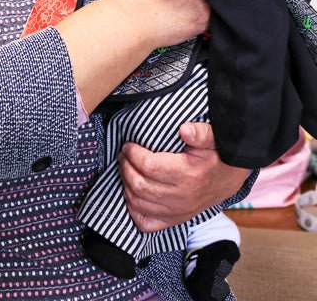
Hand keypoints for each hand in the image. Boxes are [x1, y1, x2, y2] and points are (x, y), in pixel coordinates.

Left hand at [119, 122, 248, 230]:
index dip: (133, 154)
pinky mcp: (174, 220)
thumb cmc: (217, 156)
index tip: (129, 145)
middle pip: (140, 185)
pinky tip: (131, 193)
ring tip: (125, 168)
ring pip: (138, 203)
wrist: (229, 178)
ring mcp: (177, 212)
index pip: (149, 166)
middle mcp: (181, 197)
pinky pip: (145, 223)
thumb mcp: (213, 139)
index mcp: (188, 174)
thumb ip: (200, 133)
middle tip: (124, 154)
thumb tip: (184, 129)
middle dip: (126, 167)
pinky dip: (133, 209)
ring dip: (126, 184)